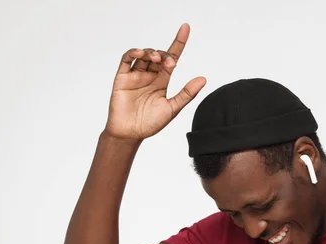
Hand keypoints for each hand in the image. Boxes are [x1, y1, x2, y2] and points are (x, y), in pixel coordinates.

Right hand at [104, 24, 206, 140]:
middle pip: (158, 55)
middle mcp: (149, 75)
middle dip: (165, 54)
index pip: (172, 57)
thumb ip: (187, 93)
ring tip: (157, 58)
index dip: (179, 42)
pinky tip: (141, 53)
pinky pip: (126, 60)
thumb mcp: (172, 108)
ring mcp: (135, 75)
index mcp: (162, 81)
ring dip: (151, 52)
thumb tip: (203, 79)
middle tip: (170, 63)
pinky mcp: (122, 78)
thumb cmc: (150, 123)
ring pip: (144, 55)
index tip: (186, 28)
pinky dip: (133, 53)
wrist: (130, 134)